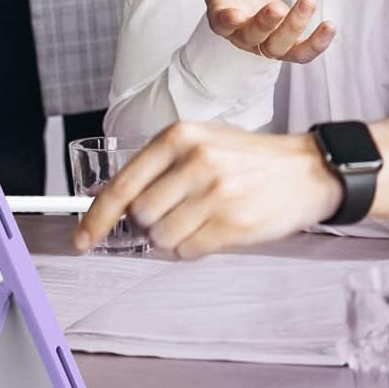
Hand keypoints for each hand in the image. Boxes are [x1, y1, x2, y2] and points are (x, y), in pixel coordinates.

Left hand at [73, 122, 343, 258]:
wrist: (306, 170)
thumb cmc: (249, 159)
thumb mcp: (202, 143)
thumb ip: (158, 166)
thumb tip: (108, 200)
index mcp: (180, 136)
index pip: (123, 184)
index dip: (96, 217)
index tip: (82, 238)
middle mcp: (196, 161)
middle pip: (139, 216)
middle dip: (150, 223)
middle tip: (178, 211)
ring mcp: (216, 193)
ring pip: (161, 238)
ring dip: (174, 237)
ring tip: (202, 218)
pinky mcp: (233, 223)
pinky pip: (188, 252)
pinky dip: (194, 248)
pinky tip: (216, 228)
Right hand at [184, 0, 335, 62]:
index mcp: (222, 17)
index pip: (222, 24)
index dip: (227, 21)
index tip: (234, 14)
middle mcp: (243, 35)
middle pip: (254, 38)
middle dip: (267, 24)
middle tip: (278, 6)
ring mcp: (266, 43)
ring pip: (279, 47)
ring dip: (295, 29)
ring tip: (308, 2)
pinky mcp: (288, 44)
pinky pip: (302, 52)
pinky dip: (317, 44)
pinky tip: (330, 26)